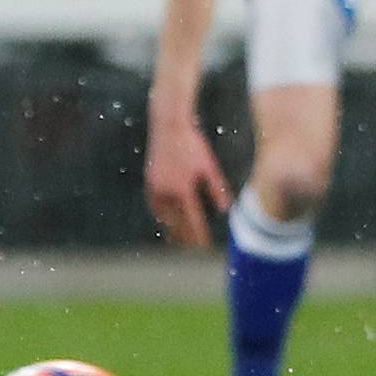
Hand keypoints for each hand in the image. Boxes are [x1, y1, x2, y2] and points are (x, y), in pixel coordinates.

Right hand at [144, 91, 233, 247]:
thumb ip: (216, 189)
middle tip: (192, 249)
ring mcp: (156, 186)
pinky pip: (154, 204)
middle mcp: (167, 191)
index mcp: (184, 189)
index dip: (199, 235)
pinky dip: (160, 214)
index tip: (204, 246)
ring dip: (171, 228)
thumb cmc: (193, 144)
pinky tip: (165, 219)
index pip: (193, 220)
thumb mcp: (209, 166)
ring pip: (163, 216)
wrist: (169, 125)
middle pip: (177, 223)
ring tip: (178, 240)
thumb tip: (225, 209)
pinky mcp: (150, 180)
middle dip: (185, 237)